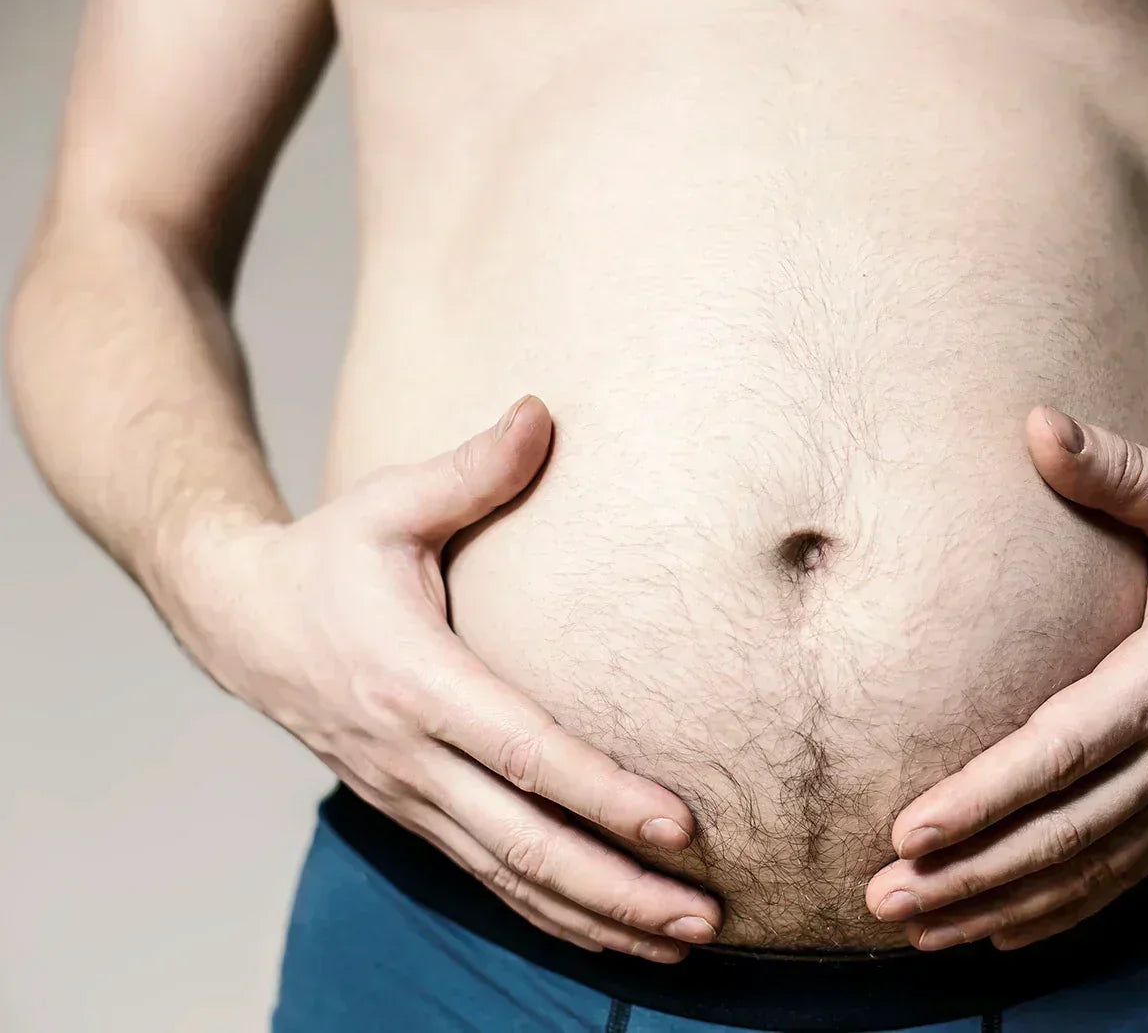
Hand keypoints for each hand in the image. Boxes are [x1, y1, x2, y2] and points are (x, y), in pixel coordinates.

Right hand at [171, 396, 721, 961]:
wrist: (237, 617)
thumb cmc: (328, 554)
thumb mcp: (389, 502)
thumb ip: (472, 469)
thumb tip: (543, 412)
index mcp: (417, 681)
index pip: (524, 752)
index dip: (601, 793)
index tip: (678, 825)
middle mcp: (412, 755)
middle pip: (525, 842)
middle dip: (617, 887)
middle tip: (703, 915)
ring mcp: (408, 795)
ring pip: (508, 878)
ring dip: (595, 917)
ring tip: (680, 942)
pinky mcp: (411, 811)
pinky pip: (487, 877)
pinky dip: (549, 912)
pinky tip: (609, 932)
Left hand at [866, 405, 1147, 950]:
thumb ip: (1116, 469)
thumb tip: (1036, 422)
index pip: (1062, 751)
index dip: (986, 795)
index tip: (912, 829)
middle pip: (1062, 831)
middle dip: (968, 872)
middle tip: (882, 899)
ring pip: (1086, 869)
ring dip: (997, 904)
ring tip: (917, 931)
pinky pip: (1123, 878)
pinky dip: (1059, 912)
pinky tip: (998, 931)